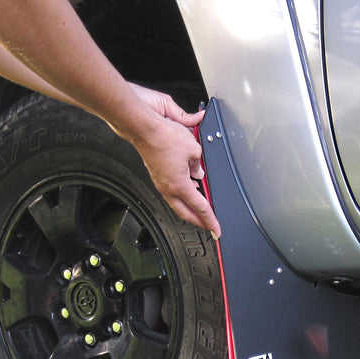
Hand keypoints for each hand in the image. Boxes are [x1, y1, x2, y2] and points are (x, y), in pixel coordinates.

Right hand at [124, 84, 219, 237]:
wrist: (143, 129)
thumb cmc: (164, 137)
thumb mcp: (194, 149)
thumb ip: (199, 165)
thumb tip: (198, 171)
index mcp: (180, 185)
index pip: (200, 208)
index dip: (210, 221)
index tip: (216, 230)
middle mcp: (168, 188)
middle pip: (186, 213)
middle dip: (199, 221)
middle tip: (208, 226)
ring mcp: (161, 183)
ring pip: (177, 204)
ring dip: (189, 209)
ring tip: (200, 211)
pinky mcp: (157, 175)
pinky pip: (171, 192)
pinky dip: (181, 196)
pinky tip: (187, 191)